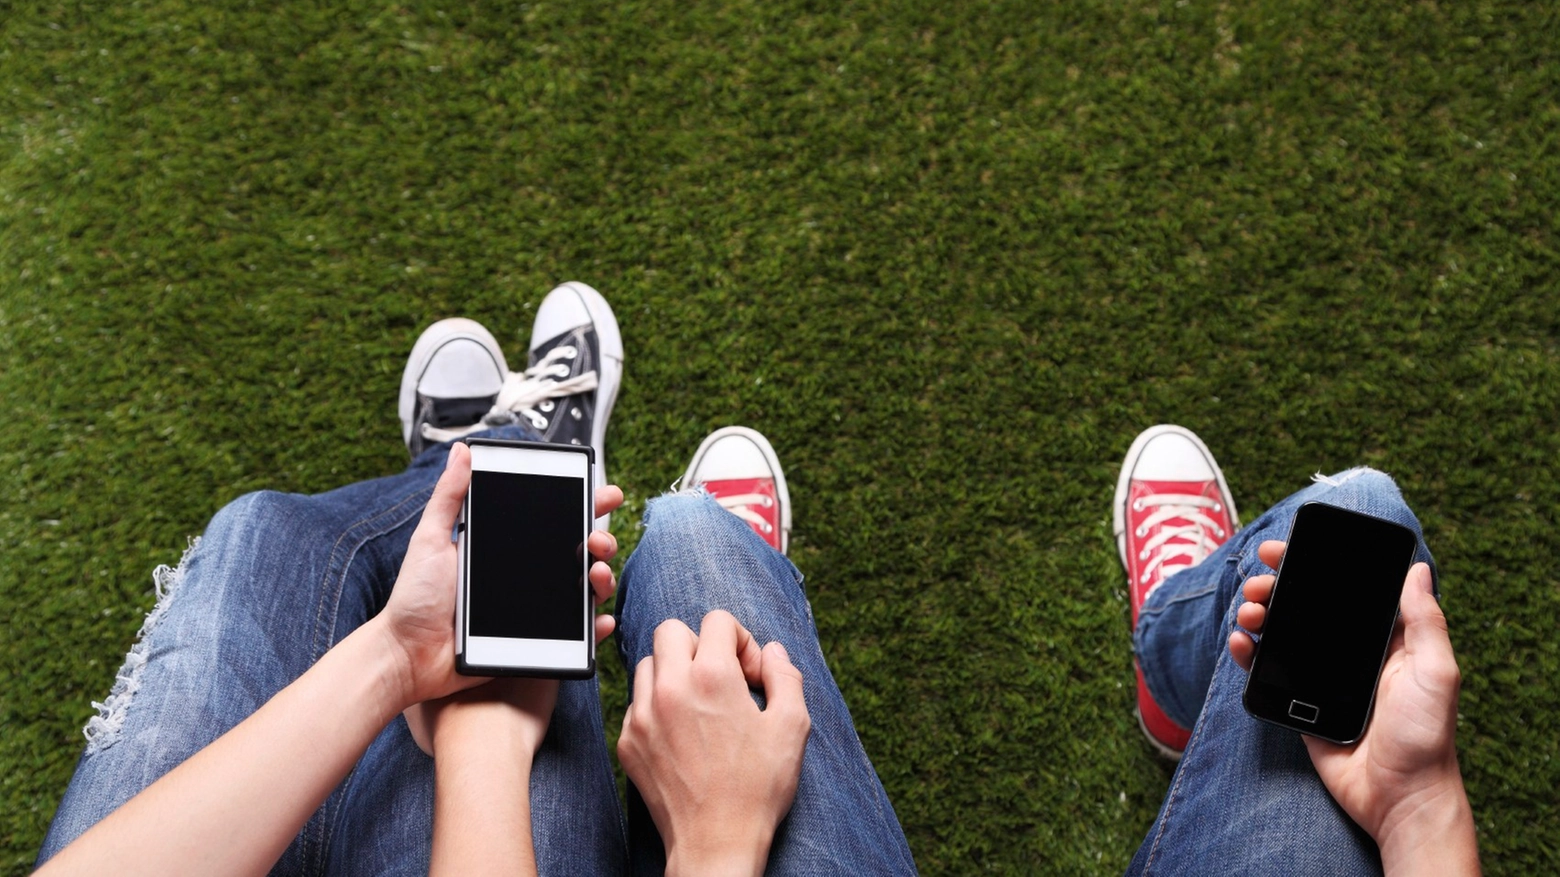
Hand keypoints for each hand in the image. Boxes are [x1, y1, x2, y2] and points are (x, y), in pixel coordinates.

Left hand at [403, 476, 624, 753]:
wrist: (408, 654)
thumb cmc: (414, 598)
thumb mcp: (430, 539)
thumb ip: (449, 497)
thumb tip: (462, 451)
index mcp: (504, 548)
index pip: (553, 521)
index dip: (584, 506)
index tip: (604, 495)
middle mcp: (524, 575)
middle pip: (577, 552)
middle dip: (600, 540)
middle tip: (598, 539)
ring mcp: (532, 607)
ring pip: (584, 589)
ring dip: (602, 578)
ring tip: (596, 573)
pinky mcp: (533, 640)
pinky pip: (574, 634)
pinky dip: (595, 626)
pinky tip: (601, 618)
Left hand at [618, 611, 809, 876]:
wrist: (715, 844)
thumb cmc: (758, 788)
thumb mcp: (792, 728)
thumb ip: (785, 677)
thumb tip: (772, 651)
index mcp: (712, 677)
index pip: (716, 620)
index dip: (740, 640)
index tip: (750, 673)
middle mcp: (670, 688)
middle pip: (671, 630)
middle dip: (699, 645)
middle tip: (720, 678)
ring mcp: (642, 715)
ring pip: (648, 664)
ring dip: (674, 672)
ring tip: (700, 705)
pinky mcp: (627, 741)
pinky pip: (636, 703)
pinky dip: (657, 706)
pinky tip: (682, 734)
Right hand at [1230, 540, 1477, 871]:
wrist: (1398, 797)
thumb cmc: (1426, 737)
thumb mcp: (1436, 672)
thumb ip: (1425, 622)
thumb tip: (1418, 570)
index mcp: (1384, 639)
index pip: (1346, 591)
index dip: (1316, 565)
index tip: (1287, 550)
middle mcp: (1350, 652)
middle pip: (1305, 605)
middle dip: (1276, 586)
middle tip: (1258, 581)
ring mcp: (1321, 676)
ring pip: (1281, 632)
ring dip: (1257, 614)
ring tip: (1247, 612)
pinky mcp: (1299, 701)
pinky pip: (1267, 669)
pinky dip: (1247, 653)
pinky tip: (1240, 643)